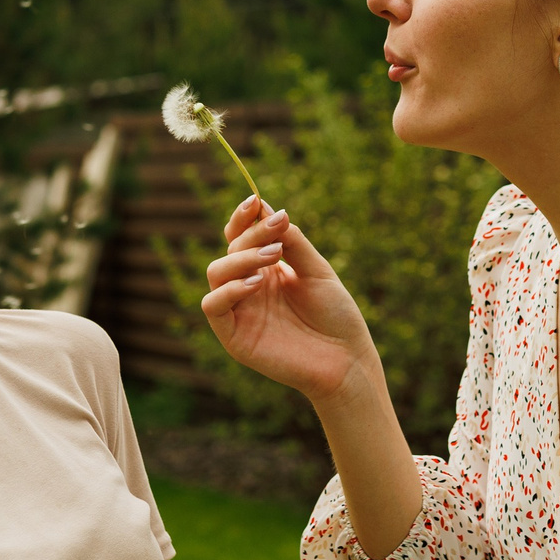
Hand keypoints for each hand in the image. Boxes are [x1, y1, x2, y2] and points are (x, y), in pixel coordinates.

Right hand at [198, 197, 375, 405]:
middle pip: (230, 249)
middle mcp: (249, 286)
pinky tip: (256, 283)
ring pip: (216, 273)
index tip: (255, 200)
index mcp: (267, 269)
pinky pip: (212, 306)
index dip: (243, 217)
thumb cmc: (335, 315)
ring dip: (241, 259)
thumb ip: (293, 243)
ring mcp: (239, 311)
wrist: (346, 359)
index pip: (241, 235)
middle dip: (251, 235)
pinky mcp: (233, 336)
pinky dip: (229, 290)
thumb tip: (269, 210)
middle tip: (278, 235)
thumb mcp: (317, 270)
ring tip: (273, 257)